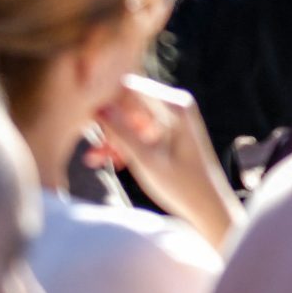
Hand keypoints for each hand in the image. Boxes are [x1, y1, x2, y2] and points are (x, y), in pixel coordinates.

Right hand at [90, 77, 242, 247]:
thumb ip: (121, 132)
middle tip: (91, 151)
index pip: (128, 86)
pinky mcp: (165, 130)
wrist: (206, 205)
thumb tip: (98, 107)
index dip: (104, 102)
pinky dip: (123, 144)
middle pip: (126, 102)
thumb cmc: (181, 185)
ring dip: (111, 138)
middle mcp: (174, 104)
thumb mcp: (145, 160)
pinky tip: (108, 163)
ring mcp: (170, 116)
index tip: (85, 124)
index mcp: (174, 105)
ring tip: (93, 161)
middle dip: (106, 125)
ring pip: (128, 118)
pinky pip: (136, 129)